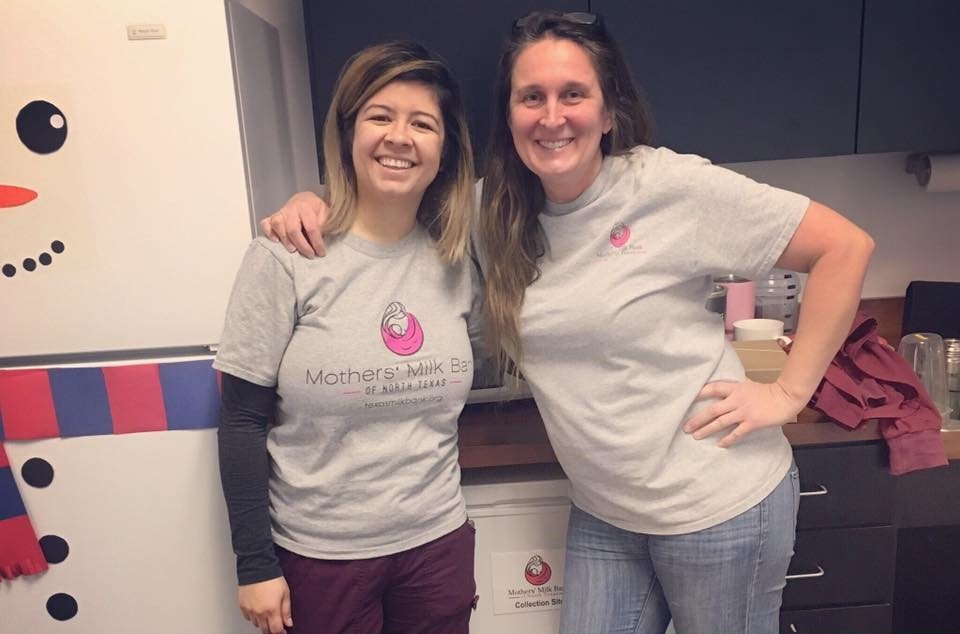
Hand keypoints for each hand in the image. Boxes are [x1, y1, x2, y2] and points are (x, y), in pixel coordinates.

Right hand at [238, 576, 292, 633]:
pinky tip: (258, 610)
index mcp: (272, 609)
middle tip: (275, 622)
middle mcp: (260, 612)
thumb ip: (286, 610)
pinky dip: (253, 617)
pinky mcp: (243, 606)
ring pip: (256, 624)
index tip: (283, 629)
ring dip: (263, 622)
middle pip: (265, 629)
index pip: (276, 630)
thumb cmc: (272, 578)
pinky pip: (248, 617)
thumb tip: (288, 622)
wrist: (257, 568)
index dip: (280, 632)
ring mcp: (250, 610)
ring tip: (267, 613)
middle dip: (271, 628)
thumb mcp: (285, 593)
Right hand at [259, 191, 327, 256]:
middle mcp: (291, 208)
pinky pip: (265, 224)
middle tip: (309, 255)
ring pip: (278, 225)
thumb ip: (324, 227)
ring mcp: (280, 213)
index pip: (311, 227)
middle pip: (293, 228)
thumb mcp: (326, 215)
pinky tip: (276, 241)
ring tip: (293, 249)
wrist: (305, 201)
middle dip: (302, 245)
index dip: (317, 242)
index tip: (321, 253)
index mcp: (306, 207)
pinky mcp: (272, 218)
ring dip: (285, 239)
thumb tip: (320, 244)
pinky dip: (269, 233)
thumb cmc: (316, 210)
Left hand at [682, 379, 805, 447]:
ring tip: (696, 436)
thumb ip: (735, 389)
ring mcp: (744, 412)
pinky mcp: (752, 422)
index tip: (687, 400)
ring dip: (707, 430)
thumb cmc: (768, 391)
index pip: (713, 388)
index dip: (699, 394)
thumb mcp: (748, 385)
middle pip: (712, 410)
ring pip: (721, 422)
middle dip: (698, 419)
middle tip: (686, 427)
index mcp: (735, 388)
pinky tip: (720, 444)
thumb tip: (723, 392)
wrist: (786, 397)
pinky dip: (727, 439)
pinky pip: (737, 433)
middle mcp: (737, 400)